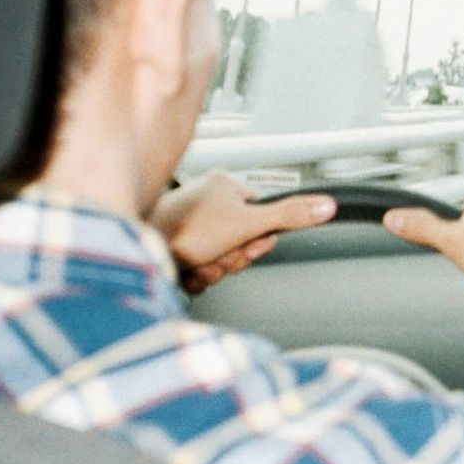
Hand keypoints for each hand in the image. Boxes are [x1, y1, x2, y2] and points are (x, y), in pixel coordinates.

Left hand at [150, 171, 336, 294]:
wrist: (136, 248)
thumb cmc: (183, 230)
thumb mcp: (248, 224)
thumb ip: (289, 216)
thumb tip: (327, 205)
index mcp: (223, 187)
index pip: (260, 216)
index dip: (258, 239)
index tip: (249, 244)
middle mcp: (203, 202)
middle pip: (240, 240)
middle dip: (233, 258)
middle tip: (220, 256)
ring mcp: (186, 225)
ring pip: (218, 257)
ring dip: (214, 270)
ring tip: (199, 265)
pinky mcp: (171, 246)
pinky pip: (197, 267)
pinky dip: (195, 276)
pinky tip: (186, 272)